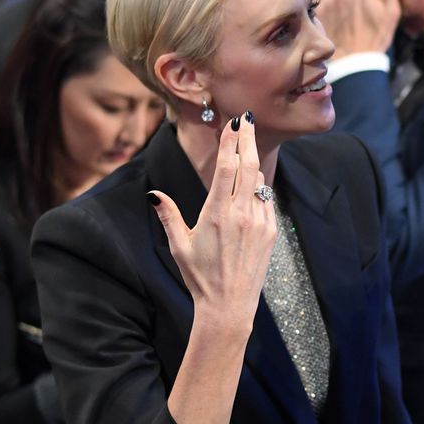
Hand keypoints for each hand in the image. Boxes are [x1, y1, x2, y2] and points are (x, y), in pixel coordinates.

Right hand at [149, 115, 275, 329]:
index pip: (226, 168)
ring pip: (259, 181)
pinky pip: (266, 200)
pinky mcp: (271, 232)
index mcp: (217, 215)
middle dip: (247, 140)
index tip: (233, 123)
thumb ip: (168, 216)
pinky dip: (260, 185)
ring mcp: (259, 223)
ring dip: (254, 158)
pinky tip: (254, 176)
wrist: (229, 306)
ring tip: (250, 139)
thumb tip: (153, 194)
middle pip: (247, 166)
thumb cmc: (199, 277)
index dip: (230, 143)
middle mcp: (241, 215)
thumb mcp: (178, 246)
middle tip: (247, 118)